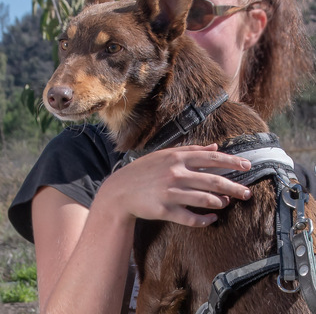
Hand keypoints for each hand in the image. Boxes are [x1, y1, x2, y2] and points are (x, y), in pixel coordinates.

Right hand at [99, 144, 251, 227]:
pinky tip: (212, 219)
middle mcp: (176, 173)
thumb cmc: (145, 170)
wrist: (120, 190)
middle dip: (234, 187)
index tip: (248, 166)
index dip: (232, 162)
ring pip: (204, 200)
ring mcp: (170, 192)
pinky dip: (204, 220)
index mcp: (177, 157)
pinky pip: (189, 218)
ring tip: (227, 203)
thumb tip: (214, 146)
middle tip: (247, 193)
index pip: (211, 158)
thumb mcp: (165, 154)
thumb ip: (191, 150)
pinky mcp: (164, 210)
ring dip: (220, 203)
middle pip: (212, 181)